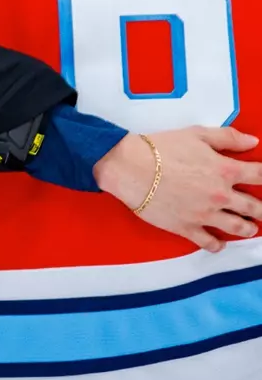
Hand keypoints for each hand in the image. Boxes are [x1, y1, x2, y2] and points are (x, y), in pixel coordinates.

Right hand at [95, 127, 261, 252]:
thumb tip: (251, 141)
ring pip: (238, 227)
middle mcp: (221, 196)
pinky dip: (217, 245)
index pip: (261, 175)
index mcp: (226, 170)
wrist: (130, 168)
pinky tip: (219, 243)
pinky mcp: (187, 227)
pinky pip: (209, 242)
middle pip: (254, 207)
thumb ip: (227, 137)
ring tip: (250, 228)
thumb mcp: (196, 134)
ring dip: (247, 228)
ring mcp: (205, 214)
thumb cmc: (160, 148)